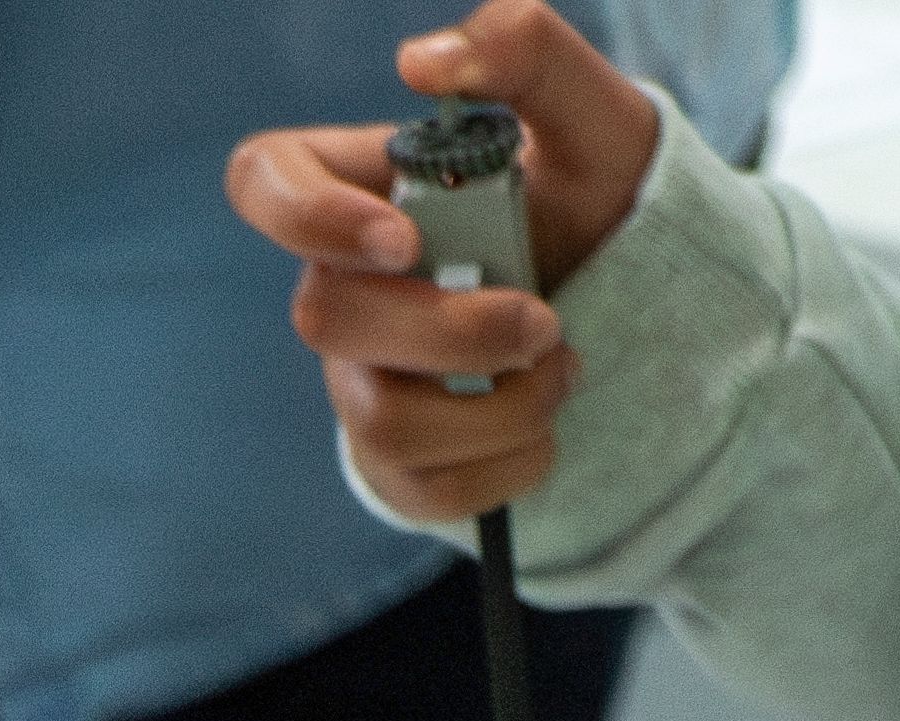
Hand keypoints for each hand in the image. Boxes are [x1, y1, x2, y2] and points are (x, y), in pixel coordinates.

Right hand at [225, 2, 662, 526]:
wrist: (640, 305)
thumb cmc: (595, 197)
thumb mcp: (587, 113)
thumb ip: (522, 50)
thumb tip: (422, 64)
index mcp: (359, 188)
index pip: (260, 180)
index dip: (305, 216)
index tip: (403, 237)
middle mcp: (342, 289)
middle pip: (326, 319)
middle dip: (449, 331)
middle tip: (543, 320)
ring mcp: (361, 382)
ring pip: (380, 420)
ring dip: (493, 405)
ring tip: (560, 368)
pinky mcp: (399, 465)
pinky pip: (425, 491)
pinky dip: (508, 466)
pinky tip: (547, 425)